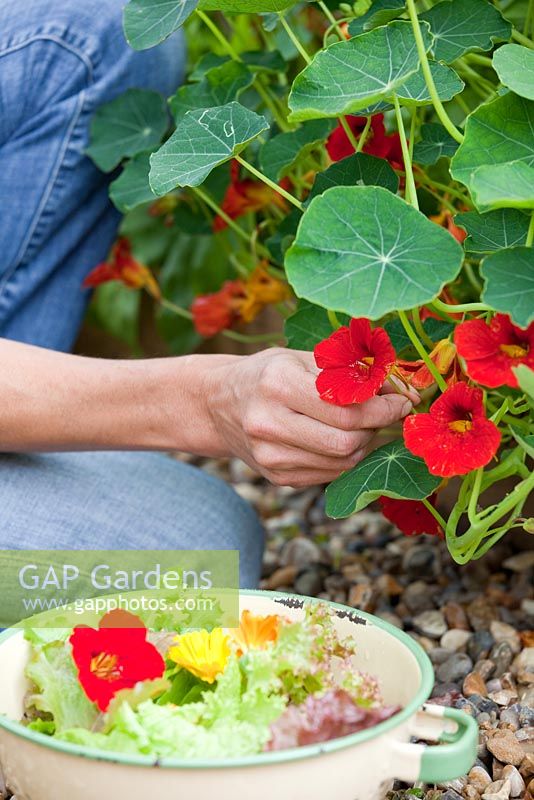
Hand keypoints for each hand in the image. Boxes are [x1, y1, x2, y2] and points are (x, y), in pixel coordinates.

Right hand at [207, 348, 414, 487]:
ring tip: (359, 424)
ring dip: (364, 444)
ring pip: (343, 462)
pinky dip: (345, 458)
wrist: (217, 404)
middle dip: (376, 428)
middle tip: (382, 413)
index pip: (347, 409)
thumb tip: (403, 392)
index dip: (384, 409)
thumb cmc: (268, 374)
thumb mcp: (302, 357)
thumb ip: (351, 371)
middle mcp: (269, 423)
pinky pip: (329, 474)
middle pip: (348, 442)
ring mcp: (271, 456)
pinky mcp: (276, 477)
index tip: (402, 402)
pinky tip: (338, 438)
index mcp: (278, 384)